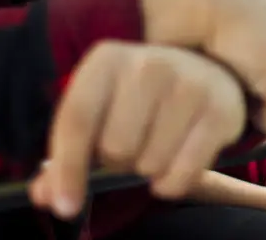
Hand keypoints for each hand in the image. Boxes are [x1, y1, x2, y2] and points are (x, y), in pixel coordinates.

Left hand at [28, 41, 246, 218]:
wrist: (205, 70)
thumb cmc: (138, 99)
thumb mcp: (99, 111)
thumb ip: (67, 154)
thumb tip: (45, 195)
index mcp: (107, 59)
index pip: (77, 120)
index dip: (68, 168)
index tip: (63, 206)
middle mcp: (149, 63)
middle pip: (115, 148)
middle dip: (117, 161)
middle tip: (129, 147)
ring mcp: (189, 82)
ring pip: (150, 163)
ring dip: (147, 169)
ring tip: (155, 146)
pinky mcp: (220, 109)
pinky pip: (183, 173)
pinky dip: (173, 182)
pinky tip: (174, 162)